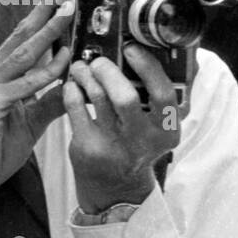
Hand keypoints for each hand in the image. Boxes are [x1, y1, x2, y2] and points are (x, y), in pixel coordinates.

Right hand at [0, 0, 73, 199]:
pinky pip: (24, 83)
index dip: (41, 18)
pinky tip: (63, 60)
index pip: (21, 41)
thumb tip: (73, 88)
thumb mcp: (29, 124)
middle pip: (21, 35)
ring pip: (24, 53)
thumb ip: (49, 103)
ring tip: (68, 9)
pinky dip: (45, 72)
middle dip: (45, 9)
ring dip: (48, 30)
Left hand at [63, 45, 182, 213]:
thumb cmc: (136, 144)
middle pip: (125, 96)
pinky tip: (72, 86)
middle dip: (108, 71)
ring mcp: (114, 146)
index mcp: (167, 131)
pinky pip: (75, 108)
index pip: (163, 94)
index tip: (132, 49)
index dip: (147, 67)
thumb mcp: (157, 128)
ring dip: (86, 74)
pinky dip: (71, 90)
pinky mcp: (88, 148)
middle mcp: (142, 141)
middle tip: (100, 61)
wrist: (116, 187)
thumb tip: (151, 50)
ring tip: (82, 68)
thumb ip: (157, 97)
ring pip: (97, 97)